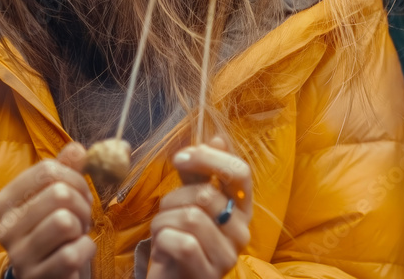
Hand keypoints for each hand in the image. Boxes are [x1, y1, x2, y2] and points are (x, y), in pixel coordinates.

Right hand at [0, 142, 96, 278]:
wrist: (47, 274)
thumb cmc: (52, 230)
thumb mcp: (55, 196)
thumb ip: (65, 169)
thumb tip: (78, 149)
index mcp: (4, 201)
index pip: (46, 169)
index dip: (75, 177)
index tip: (80, 191)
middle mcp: (5, 227)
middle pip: (59, 193)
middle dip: (81, 204)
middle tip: (80, 216)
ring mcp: (19, 255)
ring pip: (64, 222)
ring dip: (81, 227)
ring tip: (76, 233)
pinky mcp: (36, 277)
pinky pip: (73, 253)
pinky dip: (85, 250)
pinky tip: (76, 253)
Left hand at [147, 136, 252, 278]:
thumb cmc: (180, 237)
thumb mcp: (190, 201)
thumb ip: (201, 173)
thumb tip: (218, 137)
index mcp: (241, 209)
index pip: (240, 172)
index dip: (208, 158)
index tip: (179, 158)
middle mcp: (242, 232)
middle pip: (207, 194)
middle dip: (173, 197)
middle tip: (165, 211)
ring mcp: (228, 256)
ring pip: (191, 217)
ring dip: (163, 220)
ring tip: (162, 231)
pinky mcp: (208, 274)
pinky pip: (181, 243)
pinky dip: (162, 239)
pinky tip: (162, 247)